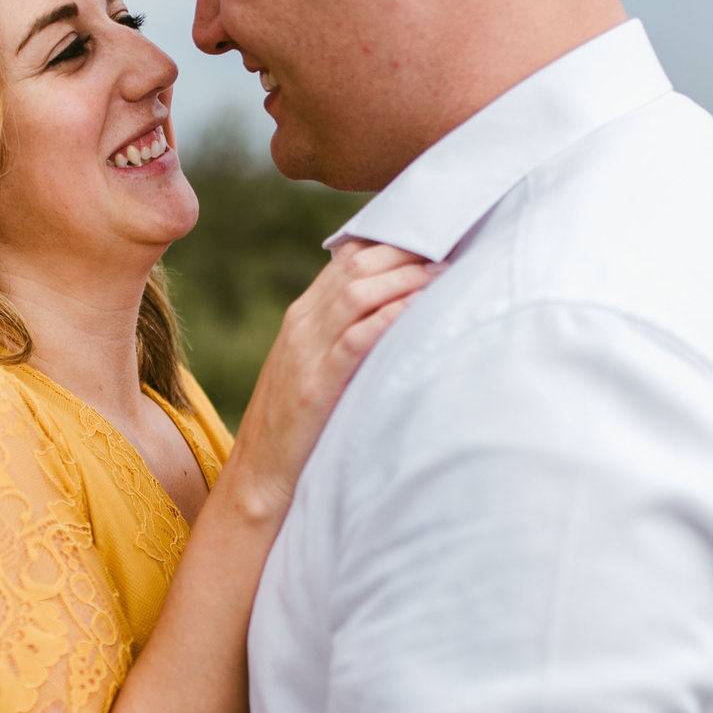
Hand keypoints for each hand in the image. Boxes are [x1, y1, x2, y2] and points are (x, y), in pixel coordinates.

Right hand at [224, 240, 434, 521]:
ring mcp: (306, 353)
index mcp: (304, 315)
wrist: (260, 476)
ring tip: (445, 272)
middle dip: (406, 250)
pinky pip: (355, 338)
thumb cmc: (299, 425)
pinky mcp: (315, 386)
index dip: (394, 239)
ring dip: (405, 278)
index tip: (436, 236)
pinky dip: (388, 317)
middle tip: (452, 245)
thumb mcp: (317, 367)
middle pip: (357, 265)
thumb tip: (396, 312)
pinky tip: (417, 309)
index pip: (349, 256)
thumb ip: (346, 334)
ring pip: (356, 292)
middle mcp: (303, 324)